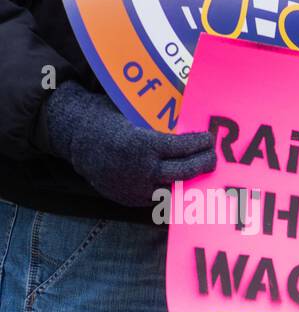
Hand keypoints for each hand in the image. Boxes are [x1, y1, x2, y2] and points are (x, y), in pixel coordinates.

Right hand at [41, 82, 215, 207]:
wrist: (71, 137)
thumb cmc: (104, 117)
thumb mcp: (131, 112)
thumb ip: (156, 121)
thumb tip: (186, 118)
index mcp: (141, 144)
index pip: (181, 147)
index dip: (199, 144)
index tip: (209, 140)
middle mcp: (141, 169)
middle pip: (184, 171)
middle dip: (203, 164)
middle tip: (213, 158)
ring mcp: (135, 187)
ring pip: (173, 188)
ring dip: (190, 181)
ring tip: (201, 173)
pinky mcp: (129, 198)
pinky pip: (156, 197)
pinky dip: (170, 190)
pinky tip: (182, 183)